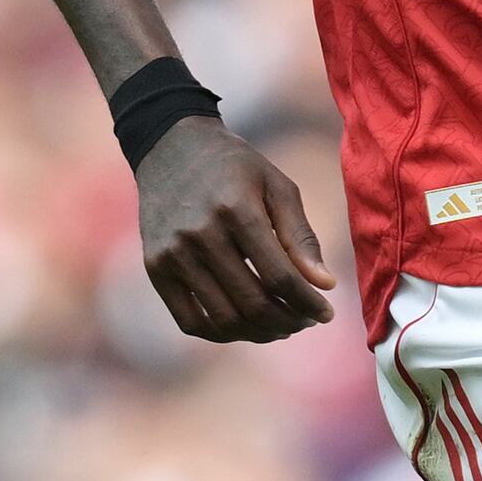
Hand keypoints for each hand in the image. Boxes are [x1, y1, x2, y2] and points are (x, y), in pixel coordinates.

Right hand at [136, 118, 336, 342]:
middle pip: (253, 303)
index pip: (279, 277)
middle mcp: (200, 235)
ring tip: (280, 325)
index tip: (326, 313)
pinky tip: (244, 326)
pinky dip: (221, 333)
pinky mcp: (155, 268)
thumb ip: (301, 236)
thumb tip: (325, 284)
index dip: (308, 303)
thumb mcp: (277, 186)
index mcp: (236, 210)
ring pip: (224, 319)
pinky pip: (189, 320)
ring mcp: (173, 254)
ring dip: (260, 332)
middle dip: (288, 321)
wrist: (170, 146)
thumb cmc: (234, 167)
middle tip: (304, 321)